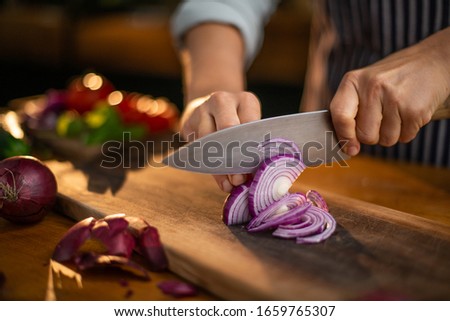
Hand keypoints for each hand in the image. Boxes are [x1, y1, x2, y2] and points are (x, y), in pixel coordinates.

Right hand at [180, 91, 260, 191]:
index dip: (253, 146)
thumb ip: (253, 145)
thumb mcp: (251, 126)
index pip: (250, 122)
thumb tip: (254, 176)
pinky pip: (198, 148)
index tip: (255, 167)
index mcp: (245, 100)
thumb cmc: (239, 122)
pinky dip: (210, 169)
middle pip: (227, 127)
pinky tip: (222, 182)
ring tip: (231, 184)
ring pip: (209, 140)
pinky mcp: (188, 122)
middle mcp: (222, 100)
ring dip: (221, 167)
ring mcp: (202, 109)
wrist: (211, 107)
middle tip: (240, 178)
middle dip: (234, 156)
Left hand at [330, 27, 449, 155]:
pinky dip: (408, 131)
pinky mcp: (414, 109)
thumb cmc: (392, 78)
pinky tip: (410, 112)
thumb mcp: (365, 84)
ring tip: (398, 112)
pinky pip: (405, 137)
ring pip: (386, 140)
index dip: (344, 136)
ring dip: (392, 133)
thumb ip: (350, 110)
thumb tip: (346, 147)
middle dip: (374, 135)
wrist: (432, 61)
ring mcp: (394, 97)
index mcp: (353, 81)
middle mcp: (372, 87)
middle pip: (365, 135)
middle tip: (383, 118)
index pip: (340, 115)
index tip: (351, 149)